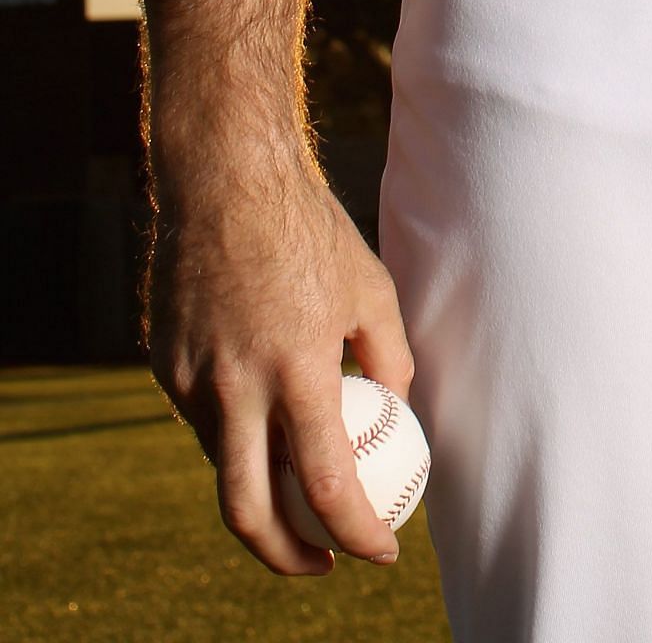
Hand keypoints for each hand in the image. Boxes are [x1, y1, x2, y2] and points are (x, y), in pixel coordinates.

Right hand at [148, 148, 414, 575]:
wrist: (225, 179)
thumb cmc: (310, 230)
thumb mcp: (371, 289)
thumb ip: (388, 358)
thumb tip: (396, 410)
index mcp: (297, 369)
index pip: (326, 485)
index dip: (358, 532)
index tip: (381, 551)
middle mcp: (237, 385)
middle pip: (248, 512)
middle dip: (286, 557)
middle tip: (321, 561)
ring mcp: (192, 379)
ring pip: (223, 464)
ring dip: (262, 484)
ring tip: (299, 471)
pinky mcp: (165, 367)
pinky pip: (203, 420)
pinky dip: (234, 431)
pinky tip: (260, 402)